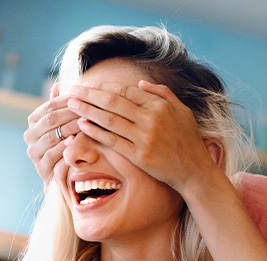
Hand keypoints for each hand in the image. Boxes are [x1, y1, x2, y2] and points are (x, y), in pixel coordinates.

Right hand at [24, 83, 80, 180]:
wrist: (62, 174)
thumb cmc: (66, 142)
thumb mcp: (64, 123)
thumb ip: (60, 106)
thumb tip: (59, 84)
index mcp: (34, 121)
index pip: (50, 106)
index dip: (67, 100)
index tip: (85, 96)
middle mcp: (30, 135)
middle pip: (50, 120)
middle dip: (70, 114)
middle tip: (88, 109)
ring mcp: (34, 152)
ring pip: (51, 137)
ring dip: (69, 129)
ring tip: (84, 124)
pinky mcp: (40, 167)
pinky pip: (51, 155)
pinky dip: (63, 148)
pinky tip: (75, 142)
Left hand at [66, 80, 220, 192]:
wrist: (195, 171)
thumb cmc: (188, 141)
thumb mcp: (182, 111)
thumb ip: (162, 94)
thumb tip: (141, 83)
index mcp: (160, 105)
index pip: (126, 90)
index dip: (104, 86)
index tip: (89, 84)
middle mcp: (151, 119)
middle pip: (113, 101)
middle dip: (89, 94)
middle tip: (72, 90)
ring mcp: (145, 138)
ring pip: (109, 119)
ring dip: (87, 110)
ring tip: (71, 104)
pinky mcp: (139, 156)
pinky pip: (112, 141)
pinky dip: (96, 131)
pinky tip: (82, 125)